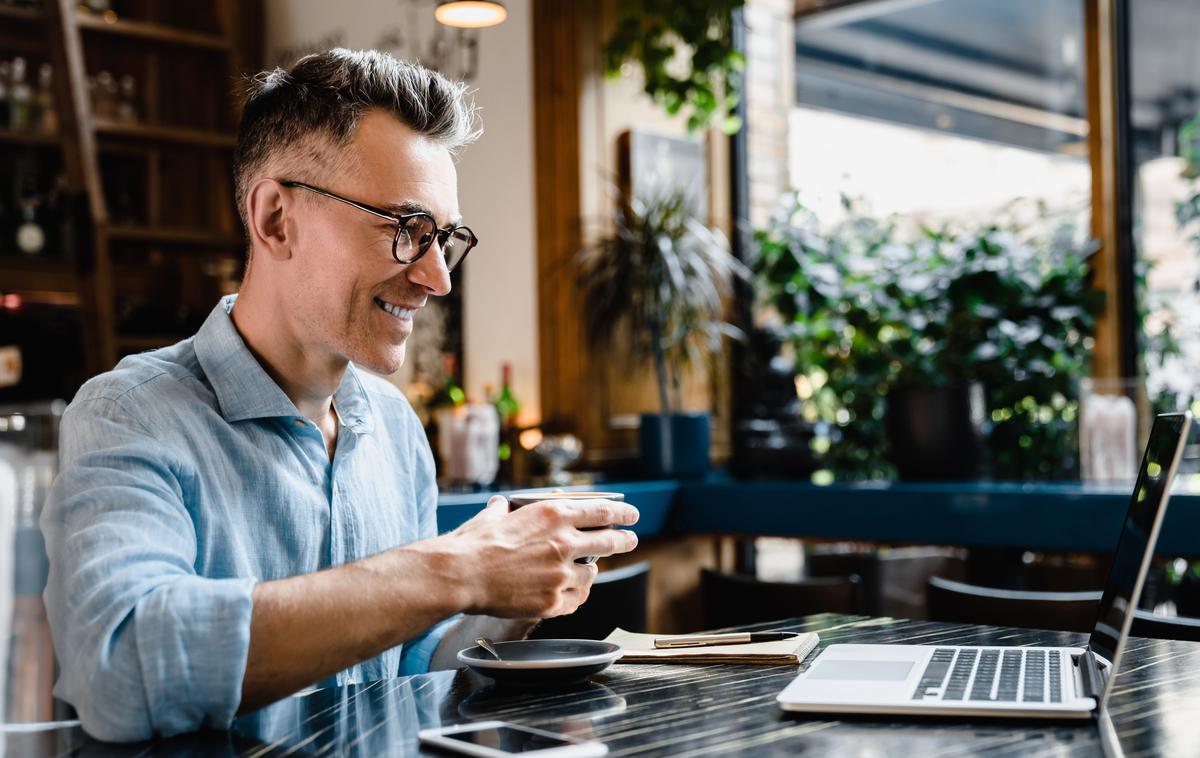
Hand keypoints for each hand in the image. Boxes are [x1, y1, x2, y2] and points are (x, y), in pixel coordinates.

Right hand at [446, 495, 638, 618]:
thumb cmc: (474, 544)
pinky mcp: (554, 600)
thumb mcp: (495, 516)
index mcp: (553, 515)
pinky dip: (576, 595)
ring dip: (590, 571)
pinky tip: (570, 593)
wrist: (462, 575)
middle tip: (630, 539)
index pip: (601, 511)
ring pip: (592, 573)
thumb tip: (503, 506)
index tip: (631, 514)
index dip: (621, 512)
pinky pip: (577, 599)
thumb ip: (507, 511)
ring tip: (585, 572)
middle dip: (623, 540)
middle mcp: (564, 542)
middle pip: (608, 541)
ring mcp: (561, 574)